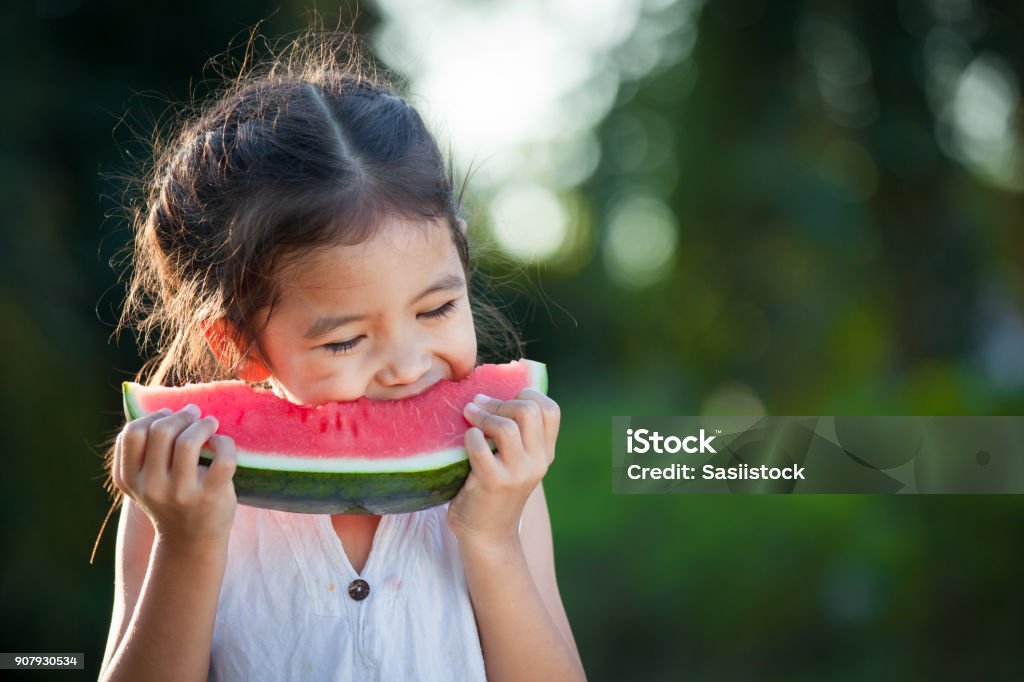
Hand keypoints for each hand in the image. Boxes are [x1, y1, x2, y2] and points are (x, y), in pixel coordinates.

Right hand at [112, 404, 237, 549]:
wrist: (191, 540)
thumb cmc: (170, 498)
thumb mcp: (145, 480)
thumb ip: (144, 450)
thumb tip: (164, 408)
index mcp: (130, 479)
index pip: (132, 433)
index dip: (152, 416)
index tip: (168, 416)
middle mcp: (152, 487)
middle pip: (161, 431)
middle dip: (181, 415)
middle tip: (194, 414)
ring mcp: (181, 493)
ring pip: (188, 441)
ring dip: (203, 424)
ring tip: (210, 423)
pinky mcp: (210, 496)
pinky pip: (222, 457)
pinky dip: (224, 442)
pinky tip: (221, 443)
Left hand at [447, 388, 559, 546]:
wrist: (487, 535)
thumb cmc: (494, 490)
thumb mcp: (516, 462)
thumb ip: (516, 434)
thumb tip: (491, 392)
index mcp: (545, 453)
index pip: (551, 410)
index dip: (528, 394)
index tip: (505, 397)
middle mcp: (537, 462)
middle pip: (529, 410)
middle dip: (500, 401)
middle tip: (480, 405)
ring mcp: (517, 473)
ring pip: (507, 426)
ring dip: (483, 414)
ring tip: (469, 415)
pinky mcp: (493, 483)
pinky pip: (480, 445)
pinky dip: (470, 436)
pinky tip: (466, 439)